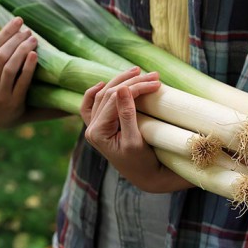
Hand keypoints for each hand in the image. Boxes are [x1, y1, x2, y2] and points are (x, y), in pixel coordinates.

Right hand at [0, 17, 37, 127]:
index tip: (18, 21)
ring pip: (10, 68)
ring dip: (22, 51)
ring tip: (33, 40)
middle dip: (16, 40)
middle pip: (1, 57)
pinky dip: (28, 69)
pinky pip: (21, 83)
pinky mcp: (14, 104)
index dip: (5, 33)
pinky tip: (34, 56)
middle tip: (29, 30)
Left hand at [81, 67, 193, 192]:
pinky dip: (96, 93)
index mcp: (97, 132)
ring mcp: (94, 126)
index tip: (156, 82)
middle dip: (131, 82)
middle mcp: (91, 128)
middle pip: (108, 94)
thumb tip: (121, 88)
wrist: (144, 175)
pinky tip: (103, 84)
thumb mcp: (135, 140)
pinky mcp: (100, 126)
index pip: (115, 100)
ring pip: (102, 95)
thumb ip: (126, 114)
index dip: (136, 88)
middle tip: (153, 75)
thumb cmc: (142, 162)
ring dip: (119, 82)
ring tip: (137, 72)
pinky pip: (92, 106)